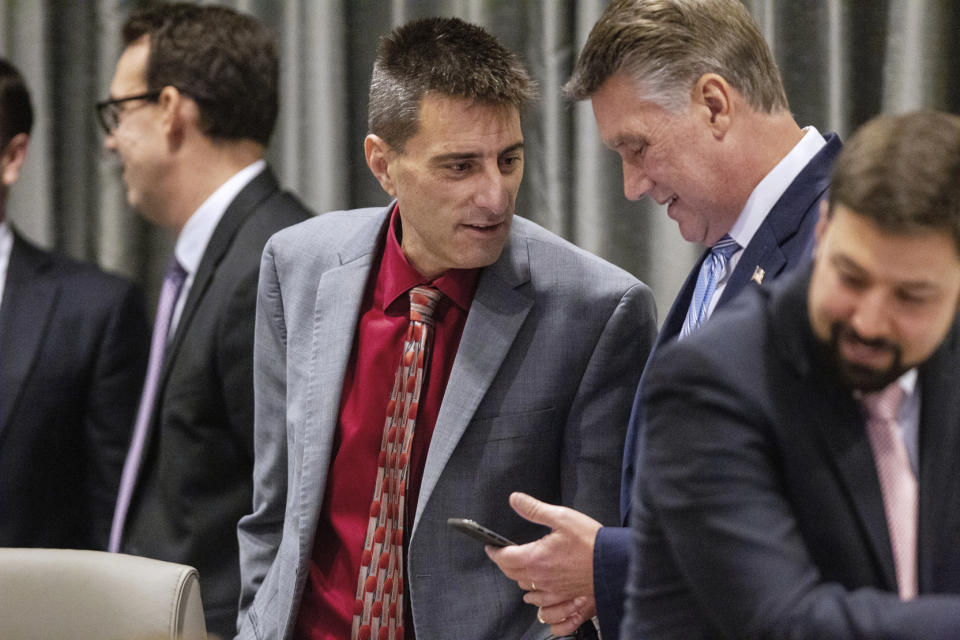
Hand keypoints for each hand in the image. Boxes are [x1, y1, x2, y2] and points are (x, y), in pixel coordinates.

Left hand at [485, 492, 600, 635]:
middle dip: (503, 562)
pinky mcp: (562, 594)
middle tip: (502, 553)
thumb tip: (515, 500)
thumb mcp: (561, 517)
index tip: (490, 546)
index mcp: (536, 557)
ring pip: (524, 585)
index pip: (504, 558)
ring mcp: (551, 588)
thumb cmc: (590, 540)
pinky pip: (539, 598)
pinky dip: (532, 590)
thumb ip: (535, 509)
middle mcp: (540, 576)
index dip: (494, 551)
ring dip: (517, 575)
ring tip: (518, 564)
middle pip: (511, 573)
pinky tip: (535, 582)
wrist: (612, 563)